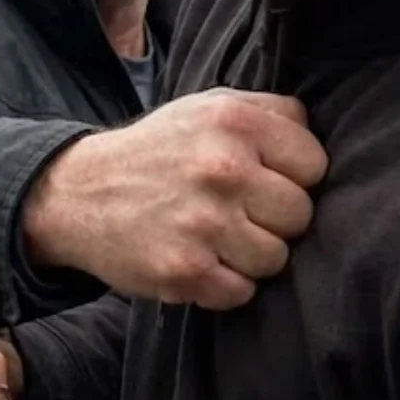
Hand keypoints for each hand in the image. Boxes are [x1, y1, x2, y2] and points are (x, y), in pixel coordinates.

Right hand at [23, 88, 325, 308]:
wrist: (78, 193)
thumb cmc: (158, 151)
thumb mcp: (209, 106)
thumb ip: (271, 113)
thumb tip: (321, 140)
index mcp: (234, 121)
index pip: (315, 165)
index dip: (294, 178)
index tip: (264, 181)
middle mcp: (222, 168)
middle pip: (300, 216)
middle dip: (273, 220)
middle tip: (237, 213)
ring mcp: (203, 223)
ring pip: (275, 259)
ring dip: (250, 256)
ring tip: (217, 238)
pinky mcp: (183, 271)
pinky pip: (241, 293)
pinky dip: (224, 285)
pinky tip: (200, 261)